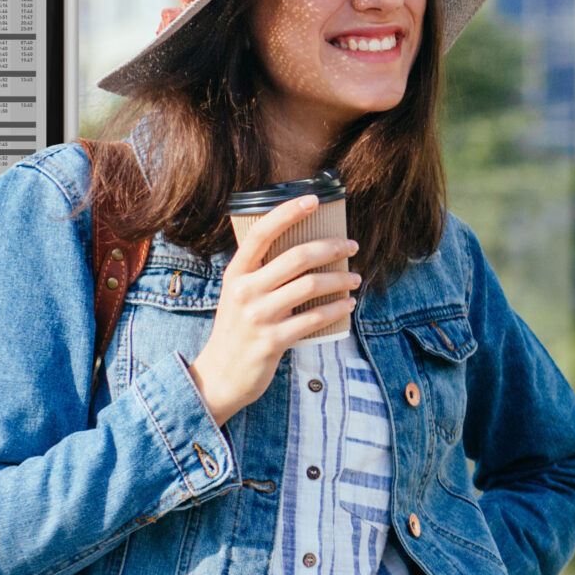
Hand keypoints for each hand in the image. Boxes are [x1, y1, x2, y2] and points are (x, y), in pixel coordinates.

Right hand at [188, 196, 359, 425]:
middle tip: (351, 245)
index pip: (262, 232)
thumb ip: (262, 272)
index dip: (288, 212)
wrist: (220, 375)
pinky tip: (348, 304)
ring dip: (340, 278)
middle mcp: (245, 290)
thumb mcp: (239, 293)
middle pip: (296, 257)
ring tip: (355, 277)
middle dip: (331, 247)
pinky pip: (314, 318)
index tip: (313, 199)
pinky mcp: (272, 340)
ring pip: (310, 285)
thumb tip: (305, 248)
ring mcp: (258, 316)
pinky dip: (336, 308)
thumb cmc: (237, 328)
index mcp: (236, 272)